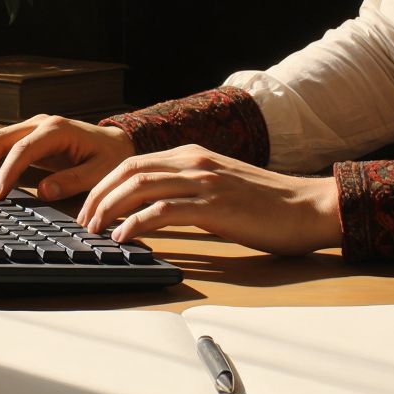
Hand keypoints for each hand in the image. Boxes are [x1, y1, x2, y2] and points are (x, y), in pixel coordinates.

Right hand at [0, 115, 136, 200]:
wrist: (114, 141)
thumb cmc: (109, 157)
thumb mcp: (100, 171)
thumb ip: (74, 180)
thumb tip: (44, 191)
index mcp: (57, 129)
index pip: (22, 148)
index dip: (6, 172)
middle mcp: (39, 123)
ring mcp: (29, 128)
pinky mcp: (24, 137)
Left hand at [77, 144, 340, 255]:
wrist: (310, 207)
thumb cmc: (269, 205)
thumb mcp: (221, 188)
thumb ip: (189, 192)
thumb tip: (153, 213)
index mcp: (193, 155)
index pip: (133, 163)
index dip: (104, 184)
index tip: (89, 208)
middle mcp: (194, 162)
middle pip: (128, 171)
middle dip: (98, 195)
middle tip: (84, 222)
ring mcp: (205, 182)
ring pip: (140, 186)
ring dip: (110, 209)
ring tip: (96, 231)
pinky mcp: (215, 206)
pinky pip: (165, 211)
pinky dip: (138, 223)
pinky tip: (125, 238)